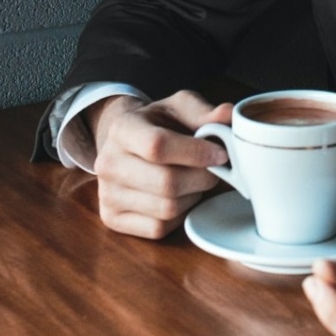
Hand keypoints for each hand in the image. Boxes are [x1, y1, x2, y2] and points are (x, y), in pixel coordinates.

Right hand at [88, 90, 232, 238]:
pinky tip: (180, 197)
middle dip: (202, 178)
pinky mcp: (112, 218)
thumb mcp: (180, 108)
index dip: (196, 153)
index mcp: (122, 128)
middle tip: (214, 170)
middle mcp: (107, 162)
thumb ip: (204, 112)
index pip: (158, 145)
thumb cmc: (161, 125)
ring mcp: (107, 194)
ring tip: (194, 181)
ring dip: (192, 196)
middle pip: (167, 182)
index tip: (221, 154)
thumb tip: (228, 115)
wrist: (128, 144)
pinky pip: (159, 227)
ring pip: (167, 208)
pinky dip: (179, 216)